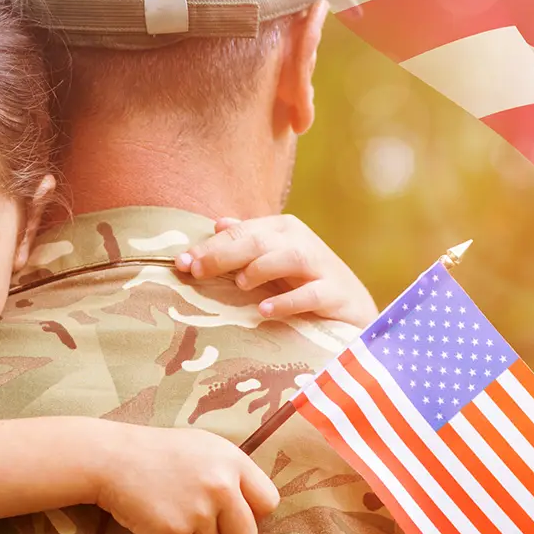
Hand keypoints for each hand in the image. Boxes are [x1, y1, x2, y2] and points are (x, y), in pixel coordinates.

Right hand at [94, 424, 279, 533]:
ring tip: (171, 512)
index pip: (268, 502)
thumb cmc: (159, 453)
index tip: (233, 513)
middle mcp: (222, 486)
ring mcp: (199, 510)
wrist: (112, 458)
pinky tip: (155, 521)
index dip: (251, 512)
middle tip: (202, 523)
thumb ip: (232, 473)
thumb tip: (254, 509)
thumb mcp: (205, 448)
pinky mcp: (174, 531)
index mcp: (234, 461)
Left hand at [176, 215, 378, 327]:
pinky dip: (288, 301)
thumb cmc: (303, 282)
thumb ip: (246, 242)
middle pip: (259, 241)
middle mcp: (301, 242)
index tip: (181, 264)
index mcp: (282, 229)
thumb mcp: (273, 260)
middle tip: (196, 272)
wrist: (352, 310)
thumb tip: (217, 223)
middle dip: (224, 255)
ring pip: (288, 257)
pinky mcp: (335, 294)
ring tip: (240, 284)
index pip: (240, 232)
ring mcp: (321, 267)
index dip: (209, 246)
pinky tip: (265, 310)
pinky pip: (311, 294)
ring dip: (260, 268)